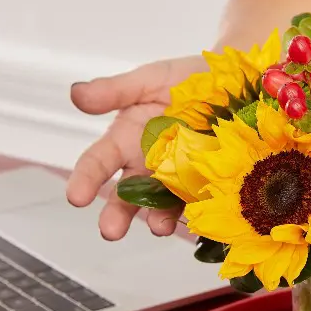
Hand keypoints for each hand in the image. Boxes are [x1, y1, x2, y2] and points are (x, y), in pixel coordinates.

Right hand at [67, 57, 203, 239]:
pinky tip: (196, 215)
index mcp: (125, 138)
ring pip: (161, 204)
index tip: (76, 197)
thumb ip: (115, 91)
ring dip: (158, 219)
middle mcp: (147, 164)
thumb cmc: (184, 81)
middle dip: (117, 213)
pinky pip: (198, 201)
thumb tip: (75, 93)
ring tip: (159, 227)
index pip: (98, 163)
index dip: (85, 180)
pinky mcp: (206, 183)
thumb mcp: (149, 80)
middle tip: (110, 230)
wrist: (235, 82)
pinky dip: (196, 210)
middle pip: (125, 195)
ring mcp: (177, 177)